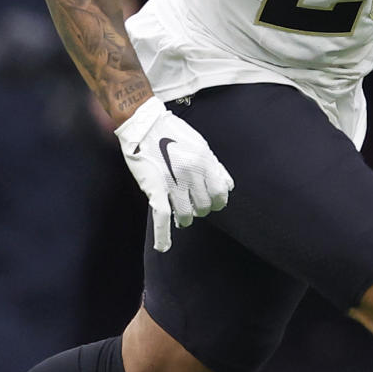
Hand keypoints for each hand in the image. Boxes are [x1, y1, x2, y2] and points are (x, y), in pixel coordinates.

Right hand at [115, 96, 233, 250]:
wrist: (144, 125)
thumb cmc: (173, 133)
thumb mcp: (201, 146)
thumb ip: (215, 167)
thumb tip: (228, 186)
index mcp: (204, 162)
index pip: (219, 194)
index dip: (218, 202)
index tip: (214, 204)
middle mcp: (191, 173)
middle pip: (203, 206)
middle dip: (200, 210)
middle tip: (193, 206)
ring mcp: (173, 182)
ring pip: (185, 215)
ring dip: (185, 219)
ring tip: (182, 216)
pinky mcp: (155, 189)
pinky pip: (162, 216)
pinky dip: (162, 235)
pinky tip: (164, 246)